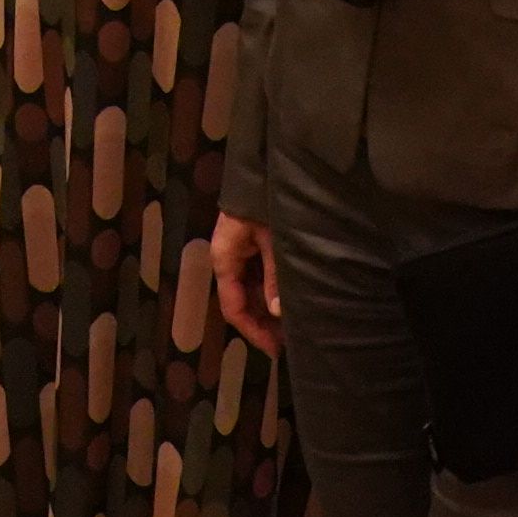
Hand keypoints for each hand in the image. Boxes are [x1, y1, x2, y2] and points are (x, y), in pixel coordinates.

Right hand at [205, 212, 282, 354]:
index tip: (275, 349)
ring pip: (250, 291)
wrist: (264, 167)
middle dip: (263, 324)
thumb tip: (277, 311)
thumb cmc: (265, 202)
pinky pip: (258, 277)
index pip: (233, 307)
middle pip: (241, 302)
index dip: (253, 331)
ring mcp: (240, 252)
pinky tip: (288, 301)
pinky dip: (270, 292)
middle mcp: (228, 259)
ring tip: (292, 326)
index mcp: (225, 258)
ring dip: (268, 310)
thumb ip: (275, 276)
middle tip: (289, 343)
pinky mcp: (252, 245)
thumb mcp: (273, 241)